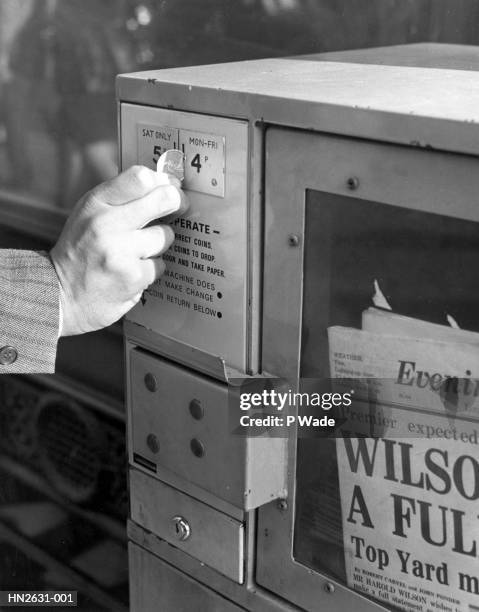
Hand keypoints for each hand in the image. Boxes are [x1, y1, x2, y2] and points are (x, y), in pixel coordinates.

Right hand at [50, 165, 186, 335]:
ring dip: (158, 243)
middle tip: (178, 208)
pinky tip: (131, 271)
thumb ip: (120, 198)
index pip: (140, 178)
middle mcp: (107, 224)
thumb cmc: (81, 251)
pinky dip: (150, 269)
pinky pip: (160, 264)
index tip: (169, 187)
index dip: (163, 181)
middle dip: (177, 203)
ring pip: (165, 235)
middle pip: (164, 200)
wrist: (60, 295)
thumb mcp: (89, 214)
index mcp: (95, 204)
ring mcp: (121, 252)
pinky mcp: (134, 277)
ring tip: (137, 251)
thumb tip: (164, 185)